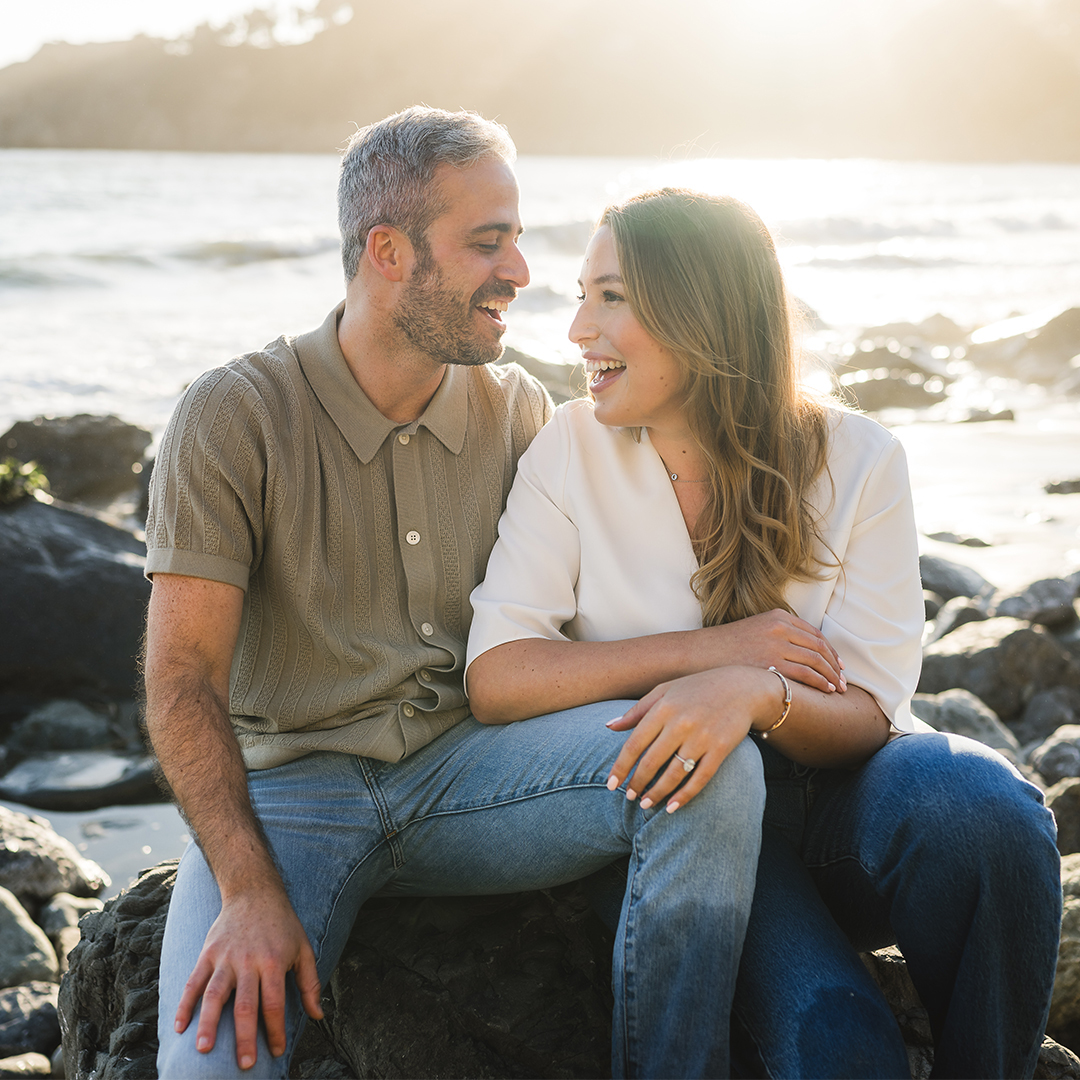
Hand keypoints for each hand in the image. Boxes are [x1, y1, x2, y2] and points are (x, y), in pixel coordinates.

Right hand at [174, 888, 322, 1070]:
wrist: (254, 891)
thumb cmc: (283, 924)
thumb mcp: (303, 948)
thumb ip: (310, 983)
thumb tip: (318, 1015)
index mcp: (274, 962)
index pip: (275, 1003)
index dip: (275, 1030)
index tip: (276, 1051)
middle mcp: (249, 961)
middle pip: (245, 1004)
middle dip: (244, 1037)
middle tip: (244, 1064)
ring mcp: (225, 957)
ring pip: (215, 994)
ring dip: (209, 1023)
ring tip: (204, 1049)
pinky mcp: (208, 952)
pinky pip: (193, 981)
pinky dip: (185, 1004)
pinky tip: (179, 1026)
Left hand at [605, 665, 776, 812]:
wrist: (743, 687)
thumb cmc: (697, 688)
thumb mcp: (665, 690)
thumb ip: (637, 711)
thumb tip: (609, 726)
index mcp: (664, 708)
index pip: (634, 744)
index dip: (621, 767)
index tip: (612, 784)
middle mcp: (681, 723)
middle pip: (651, 762)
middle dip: (637, 783)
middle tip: (629, 797)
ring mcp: (702, 738)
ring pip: (674, 774)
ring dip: (657, 793)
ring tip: (646, 804)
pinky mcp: (721, 749)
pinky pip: (699, 778)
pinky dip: (684, 796)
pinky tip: (672, 807)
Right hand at [699, 609, 844, 693]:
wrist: (701, 654)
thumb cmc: (726, 648)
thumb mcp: (755, 630)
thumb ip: (778, 635)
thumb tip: (800, 653)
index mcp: (777, 616)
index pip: (815, 634)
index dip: (831, 651)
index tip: (839, 665)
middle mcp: (780, 627)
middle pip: (819, 647)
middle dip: (835, 666)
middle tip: (845, 681)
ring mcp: (775, 644)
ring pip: (816, 661)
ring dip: (832, 676)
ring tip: (839, 689)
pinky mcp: (770, 663)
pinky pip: (805, 674)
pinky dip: (820, 682)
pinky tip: (826, 690)